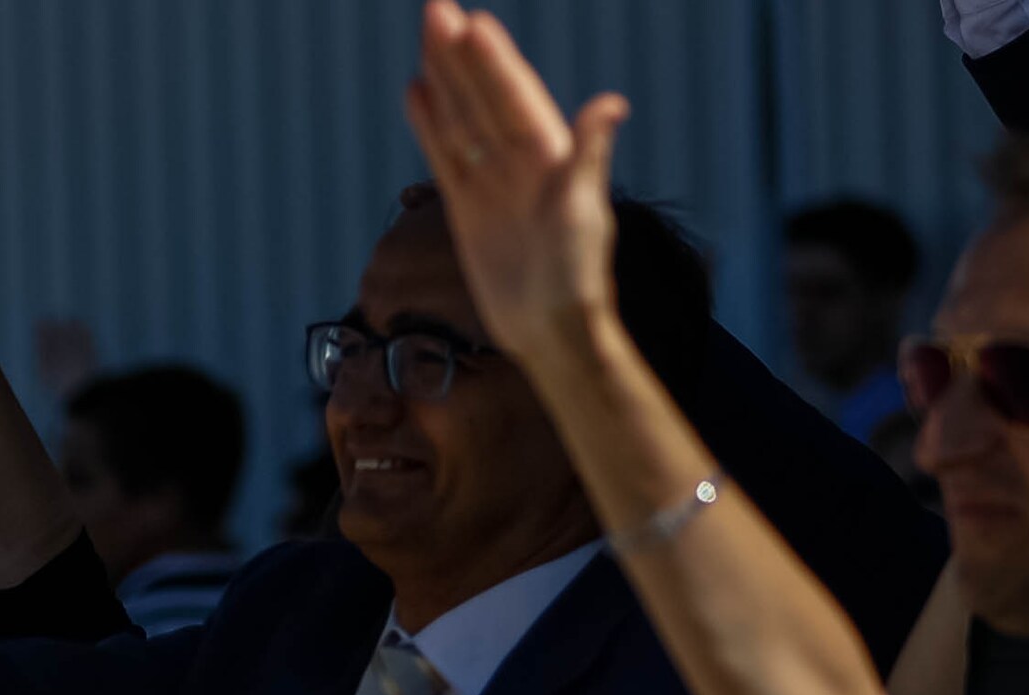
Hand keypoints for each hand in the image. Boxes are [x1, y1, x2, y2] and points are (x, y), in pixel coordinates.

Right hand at [405, 2, 622, 363]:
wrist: (550, 328)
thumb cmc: (575, 275)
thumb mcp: (584, 213)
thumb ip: (590, 156)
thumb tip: (611, 104)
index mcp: (549, 154)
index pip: (514, 98)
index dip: (493, 63)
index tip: (472, 23)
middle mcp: (520, 160)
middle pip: (482, 96)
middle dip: (460, 55)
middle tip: (436, 8)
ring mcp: (492, 181)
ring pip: (462, 118)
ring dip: (444, 78)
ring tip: (426, 35)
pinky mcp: (469, 207)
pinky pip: (445, 156)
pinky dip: (431, 124)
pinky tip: (417, 93)